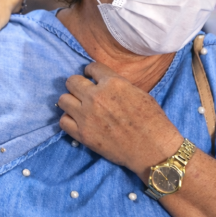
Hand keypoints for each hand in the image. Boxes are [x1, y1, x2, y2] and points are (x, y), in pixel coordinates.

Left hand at [58, 62, 182, 178]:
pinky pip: (63, 121)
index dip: (91, 72)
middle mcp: (96, 96)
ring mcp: (87, 116)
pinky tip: (77, 121)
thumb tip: (104, 83)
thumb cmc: (152, 121)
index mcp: (113, 83)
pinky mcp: (82, 134)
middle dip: (78, 84)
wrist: (152, 149)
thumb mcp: (138, 92)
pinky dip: (69, 120)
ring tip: (78, 106)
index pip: (91, 67)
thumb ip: (117, 85)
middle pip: (72, 81)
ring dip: (70, 101)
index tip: (91, 77)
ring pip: (63, 100)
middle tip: (84, 91)